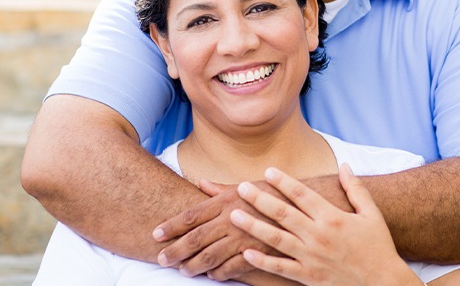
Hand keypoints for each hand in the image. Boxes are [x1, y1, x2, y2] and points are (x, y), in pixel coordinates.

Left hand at [153, 180, 281, 279]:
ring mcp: (244, 237)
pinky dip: (219, 273)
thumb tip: (200, 182)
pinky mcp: (257, 252)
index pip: (192, 214)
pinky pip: (232, 267)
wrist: (304, 205)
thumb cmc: (273, 193)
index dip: (172, 225)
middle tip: (160, 258)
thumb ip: (220, 189)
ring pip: (210, 256)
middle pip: (196, 237)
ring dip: (193, 265)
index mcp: (227, 200)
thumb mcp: (245, 187)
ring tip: (182, 270)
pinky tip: (212, 276)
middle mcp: (232, 218)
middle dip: (176, 249)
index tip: (156, 233)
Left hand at [230, 164, 422, 285]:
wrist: (384, 284)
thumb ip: (355, 188)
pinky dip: (262, 262)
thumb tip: (344, 165)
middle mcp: (318, 236)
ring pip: (276, 239)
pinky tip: (245, 253)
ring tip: (234, 216)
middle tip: (241, 187)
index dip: (284, 181)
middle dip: (260, 199)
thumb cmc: (378, 246)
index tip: (268, 170)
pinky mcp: (308, 277)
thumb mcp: (370, 213)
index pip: (302, 194)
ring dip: (253, 226)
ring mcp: (311, 258)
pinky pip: (281, 269)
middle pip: (283, 213)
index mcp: (332, 218)